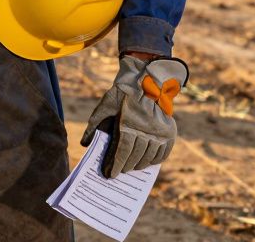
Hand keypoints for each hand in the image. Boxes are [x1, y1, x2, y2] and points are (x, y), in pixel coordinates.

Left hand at [82, 54, 189, 177]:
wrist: (146, 80)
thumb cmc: (121, 94)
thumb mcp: (104, 106)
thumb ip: (94, 125)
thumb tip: (84, 143)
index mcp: (128, 125)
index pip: (122, 152)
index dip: (116, 165)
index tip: (110, 174)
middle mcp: (146, 131)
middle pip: (135, 156)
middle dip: (126, 166)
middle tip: (119, 172)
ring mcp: (159, 132)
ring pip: (149, 156)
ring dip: (139, 165)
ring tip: (132, 168)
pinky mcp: (170, 132)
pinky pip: (163, 152)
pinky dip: (155, 160)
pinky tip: (148, 163)